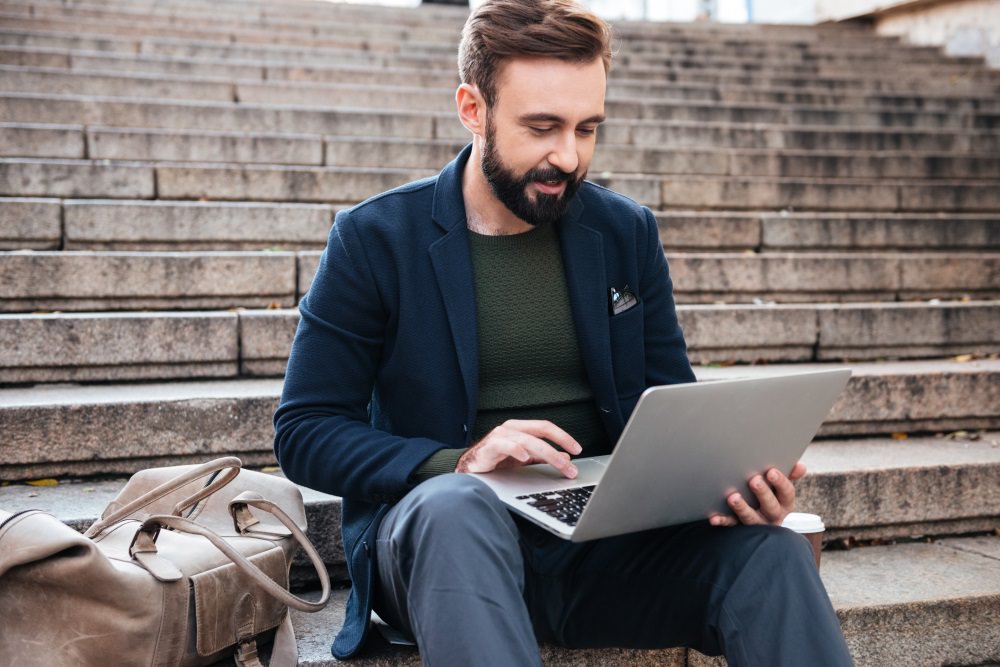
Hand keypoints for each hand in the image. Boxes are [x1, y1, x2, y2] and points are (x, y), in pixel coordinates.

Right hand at [456, 420, 581, 478]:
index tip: (578, 449)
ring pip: (527, 440)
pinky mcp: (489, 447)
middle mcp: (510, 429)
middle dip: (558, 448)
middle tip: (571, 465)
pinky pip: (504, 445)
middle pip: (540, 432)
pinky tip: (525, 457)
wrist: (469, 470)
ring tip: (559, 463)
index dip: (563, 436)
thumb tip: (565, 459)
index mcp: (520, 429)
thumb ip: (543, 458)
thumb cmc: (495, 463)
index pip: (545, 427)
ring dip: (547, 453)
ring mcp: (499, 436)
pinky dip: (516, 450)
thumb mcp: (524, 460)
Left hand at [709, 462, 806, 526]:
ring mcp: (757, 523)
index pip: (787, 493)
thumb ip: (789, 475)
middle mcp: (773, 515)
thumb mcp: (781, 486)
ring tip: (733, 497)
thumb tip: (800, 466)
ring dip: (742, 508)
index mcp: (785, 503)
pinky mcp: (740, 528)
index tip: (771, 471)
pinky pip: (731, 525)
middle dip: (763, 493)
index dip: (780, 482)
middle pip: (771, 507)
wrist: (758, 515)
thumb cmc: (770, 492)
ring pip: (751, 518)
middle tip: (754, 480)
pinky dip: (723, 521)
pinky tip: (714, 517)